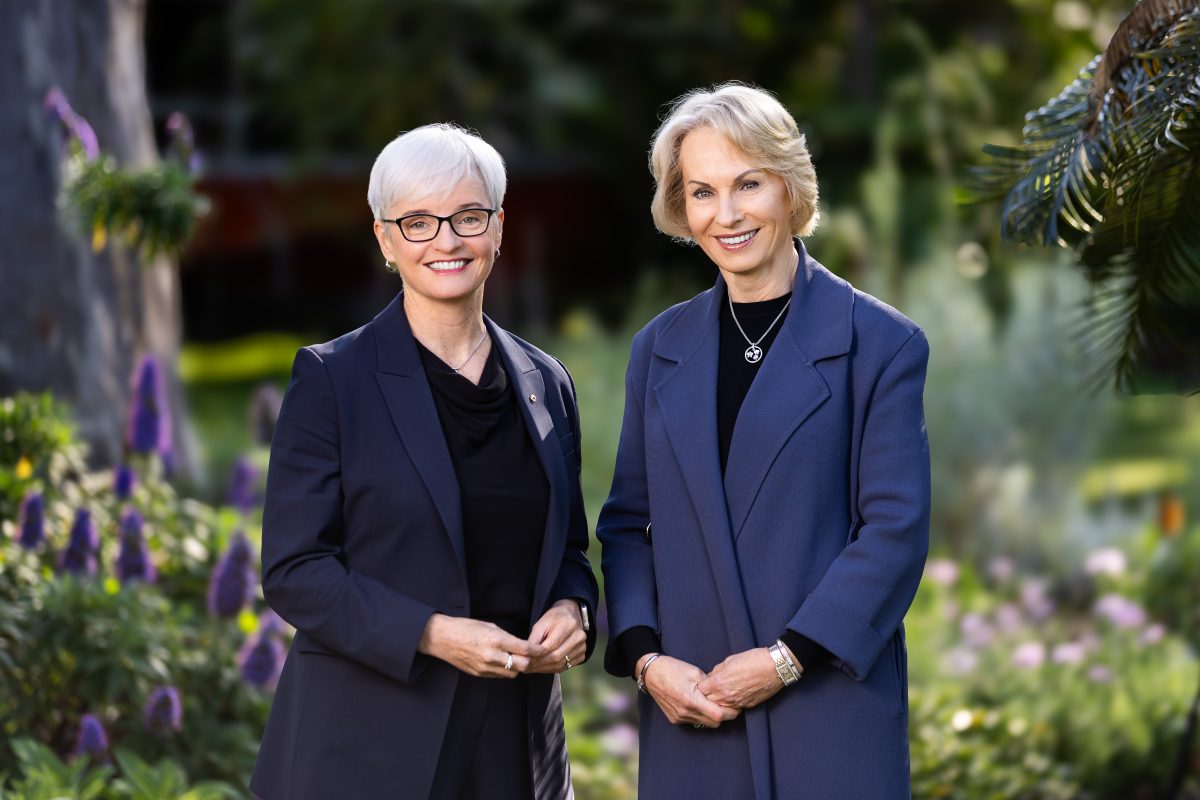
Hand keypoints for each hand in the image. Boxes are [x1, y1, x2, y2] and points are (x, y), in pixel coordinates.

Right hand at [418, 613, 548, 677]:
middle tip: (534, 657)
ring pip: (512, 674)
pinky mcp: (479, 674)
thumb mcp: (489, 626)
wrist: (442, 638)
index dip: (538, 650)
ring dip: (517, 667)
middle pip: (522, 665)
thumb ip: (507, 638)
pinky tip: (503, 663)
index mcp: (496, 640)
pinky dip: (504, 671)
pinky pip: (499, 676)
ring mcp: (485, 667)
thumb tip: (521, 646)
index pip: (525, 649)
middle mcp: (492, 656)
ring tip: (518, 659)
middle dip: (530, 662)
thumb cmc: (466, 627)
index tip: (544, 649)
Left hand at [524, 599, 586, 673]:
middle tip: (526, 668)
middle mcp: (579, 637)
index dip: (536, 655)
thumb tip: (526, 656)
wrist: (570, 616)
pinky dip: (552, 669)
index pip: (550, 646)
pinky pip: (565, 667)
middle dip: (539, 664)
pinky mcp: (582, 655)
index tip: (525, 661)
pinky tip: (543, 668)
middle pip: (556, 656)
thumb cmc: (553, 619)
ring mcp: (582, 647)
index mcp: (568, 625)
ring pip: (561, 664)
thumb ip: (534, 639)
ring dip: (544, 668)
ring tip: (532, 668)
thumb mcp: (541, 624)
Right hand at [640, 655, 740, 727]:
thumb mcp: (695, 672)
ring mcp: (679, 717)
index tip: (737, 706)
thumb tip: (723, 692)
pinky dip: (701, 716)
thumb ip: (710, 685)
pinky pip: (694, 722)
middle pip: (714, 723)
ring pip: (704, 724)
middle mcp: (685, 712)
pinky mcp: (675, 719)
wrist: (651, 673)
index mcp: (691, 699)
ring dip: (712, 716)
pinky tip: (701, 705)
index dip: (731, 713)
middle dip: (724, 716)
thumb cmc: (673, 668)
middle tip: (729, 705)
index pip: (718, 715)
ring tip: (715, 704)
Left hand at [697, 647, 785, 709]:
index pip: (701, 690)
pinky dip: (731, 704)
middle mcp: (726, 696)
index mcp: (719, 683)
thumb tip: (710, 677)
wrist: (774, 667)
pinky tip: (734, 696)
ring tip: (722, 693)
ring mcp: (737, 703)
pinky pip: (733, 708)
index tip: (704, 682)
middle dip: (707, 695)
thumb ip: (717, 671)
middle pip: (708, 701)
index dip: (701, 685)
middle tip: (711, 689)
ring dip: (719, 702)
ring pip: (720, 707)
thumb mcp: (729, 660)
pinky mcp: (747, 706)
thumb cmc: (752, 660)